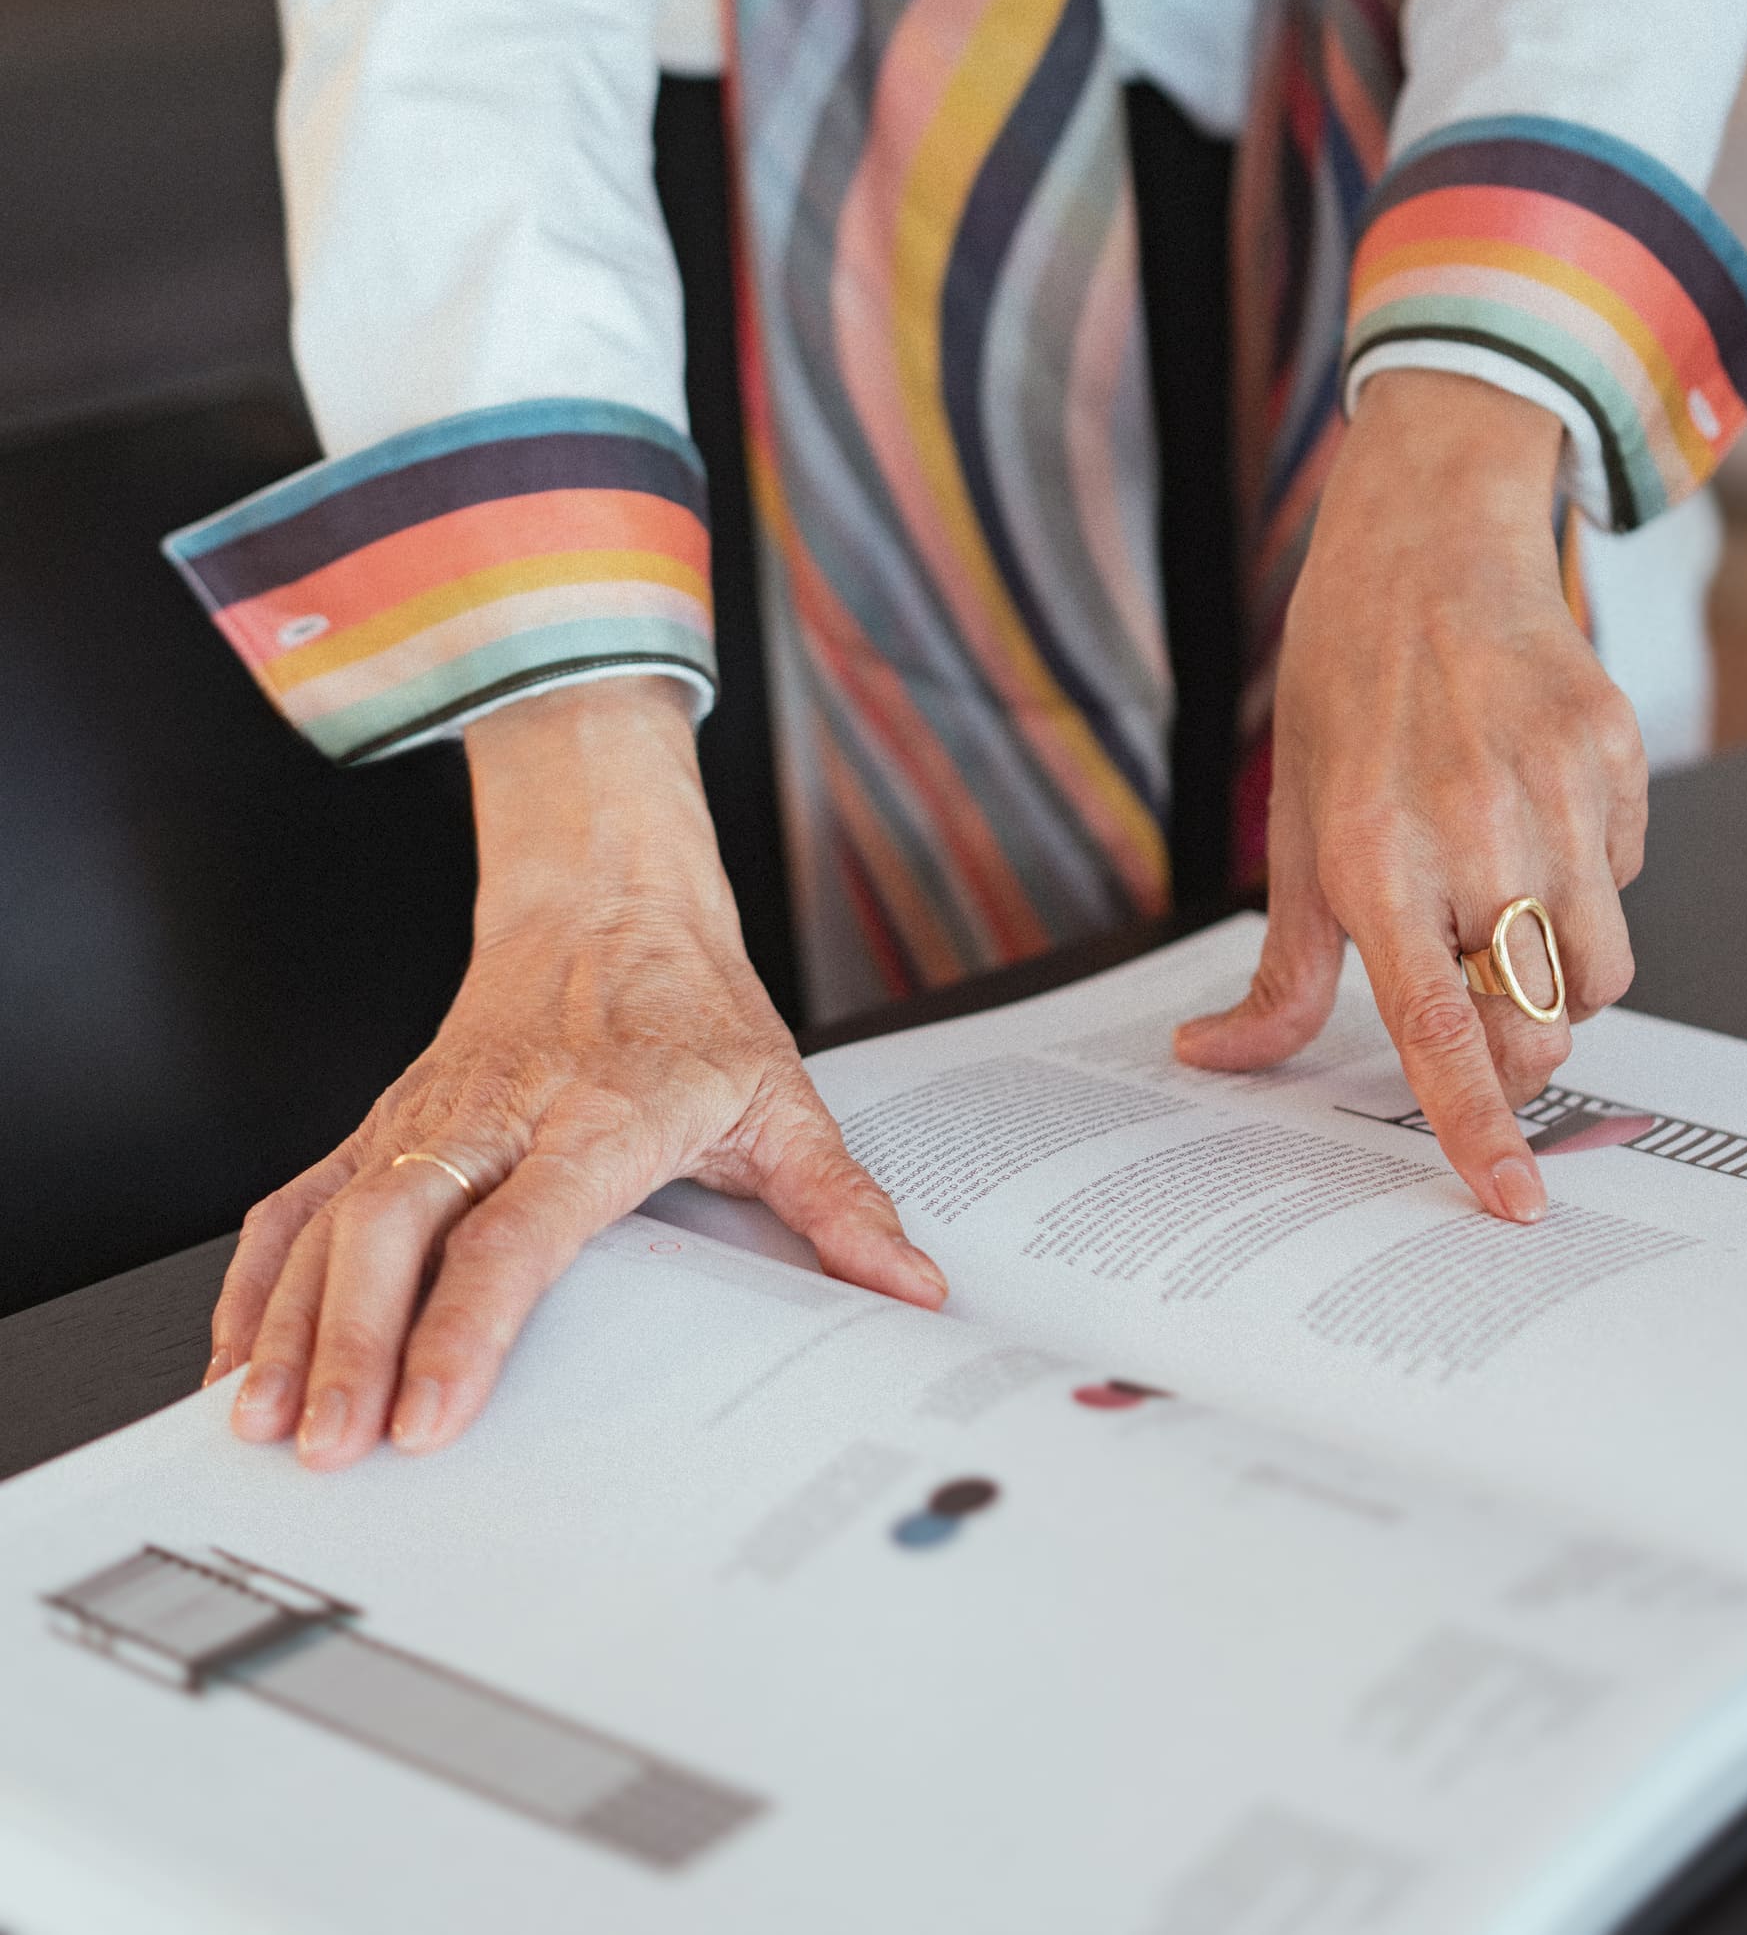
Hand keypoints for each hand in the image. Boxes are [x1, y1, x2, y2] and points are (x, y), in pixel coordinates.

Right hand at [205, 678, 945, 1468]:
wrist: (607, 898)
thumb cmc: (691, 1006)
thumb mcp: (781, 1095)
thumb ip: (839, 1204)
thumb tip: (909, 1289)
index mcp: (600, 1114)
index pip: (516, 1232)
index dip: (466, 1326)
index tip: (432, 1413)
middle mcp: (496, 1113)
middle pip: (396, 1228)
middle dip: (351, 1343)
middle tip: (334, 1448)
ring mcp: (427, 1118)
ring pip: (330, 1216)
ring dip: (288, 1325)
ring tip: (261, 1425)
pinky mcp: (385, 1124)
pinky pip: (299, 1199)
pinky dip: (257, 1279)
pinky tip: (235, 1356)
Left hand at [1175, 370, 1647, 1220]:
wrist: (1426, 541)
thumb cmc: (1345, 688)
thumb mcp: (1292, 824)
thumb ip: (1282, 963)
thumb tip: (1221, 1056)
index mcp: (1373, 856)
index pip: (1437, 1028)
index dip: (1475, 1126)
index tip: (1511, 1200)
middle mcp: (1469, 828)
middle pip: (1541, 1023)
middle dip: (1522, 1054)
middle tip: (1483, 1014)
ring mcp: (1557, 788)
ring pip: (1600, 966)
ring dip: (1559, 973)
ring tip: (1503, 901)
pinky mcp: (1617, 751)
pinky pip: (1627, 876)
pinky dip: (1590, 879)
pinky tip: (1535, 815)